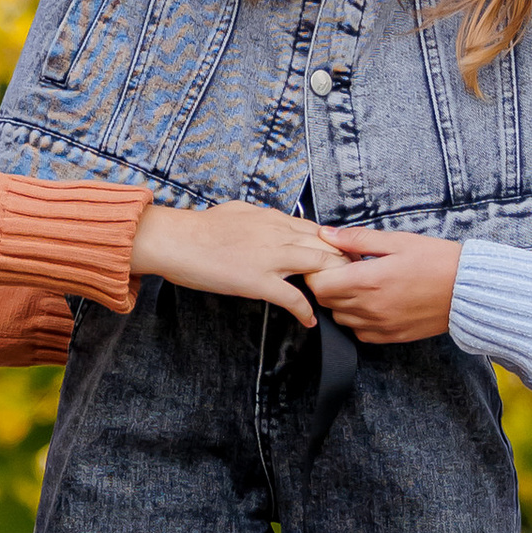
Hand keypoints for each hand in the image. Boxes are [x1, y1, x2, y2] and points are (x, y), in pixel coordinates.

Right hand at [130, 200, 336, 323]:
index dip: (335, 245)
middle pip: (327, 246)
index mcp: (273, 219)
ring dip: (334, 284)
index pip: (317, 229)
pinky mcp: (259, 281)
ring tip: (339, 299)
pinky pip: (292, 298)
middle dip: (345, 264)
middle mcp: (279, 234)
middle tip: (355, 280)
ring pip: (319, 266)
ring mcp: (271, 258)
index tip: (343, 258)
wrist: (176, 240)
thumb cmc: (200, 228)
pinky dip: (305, 311)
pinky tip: (309, 321)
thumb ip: (262, 218)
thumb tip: (273, 221)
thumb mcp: (239, 211)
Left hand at [309, 228, 462, 344]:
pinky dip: (357, 320)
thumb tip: (328, 234)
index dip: (317, 272)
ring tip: (360, 286)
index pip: (320, 285)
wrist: (469, 290)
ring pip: (340, 319)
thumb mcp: (398, 241)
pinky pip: (360, 333)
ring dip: (341, 303)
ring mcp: (380, 325)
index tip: (328, 261)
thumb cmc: (438, 261)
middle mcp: (371, 307)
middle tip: (344, 269)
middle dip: (327, 284)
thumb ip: (358, 239)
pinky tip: (371, 304)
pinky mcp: (391, 336)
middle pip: (326, 302)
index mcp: (370, 280)